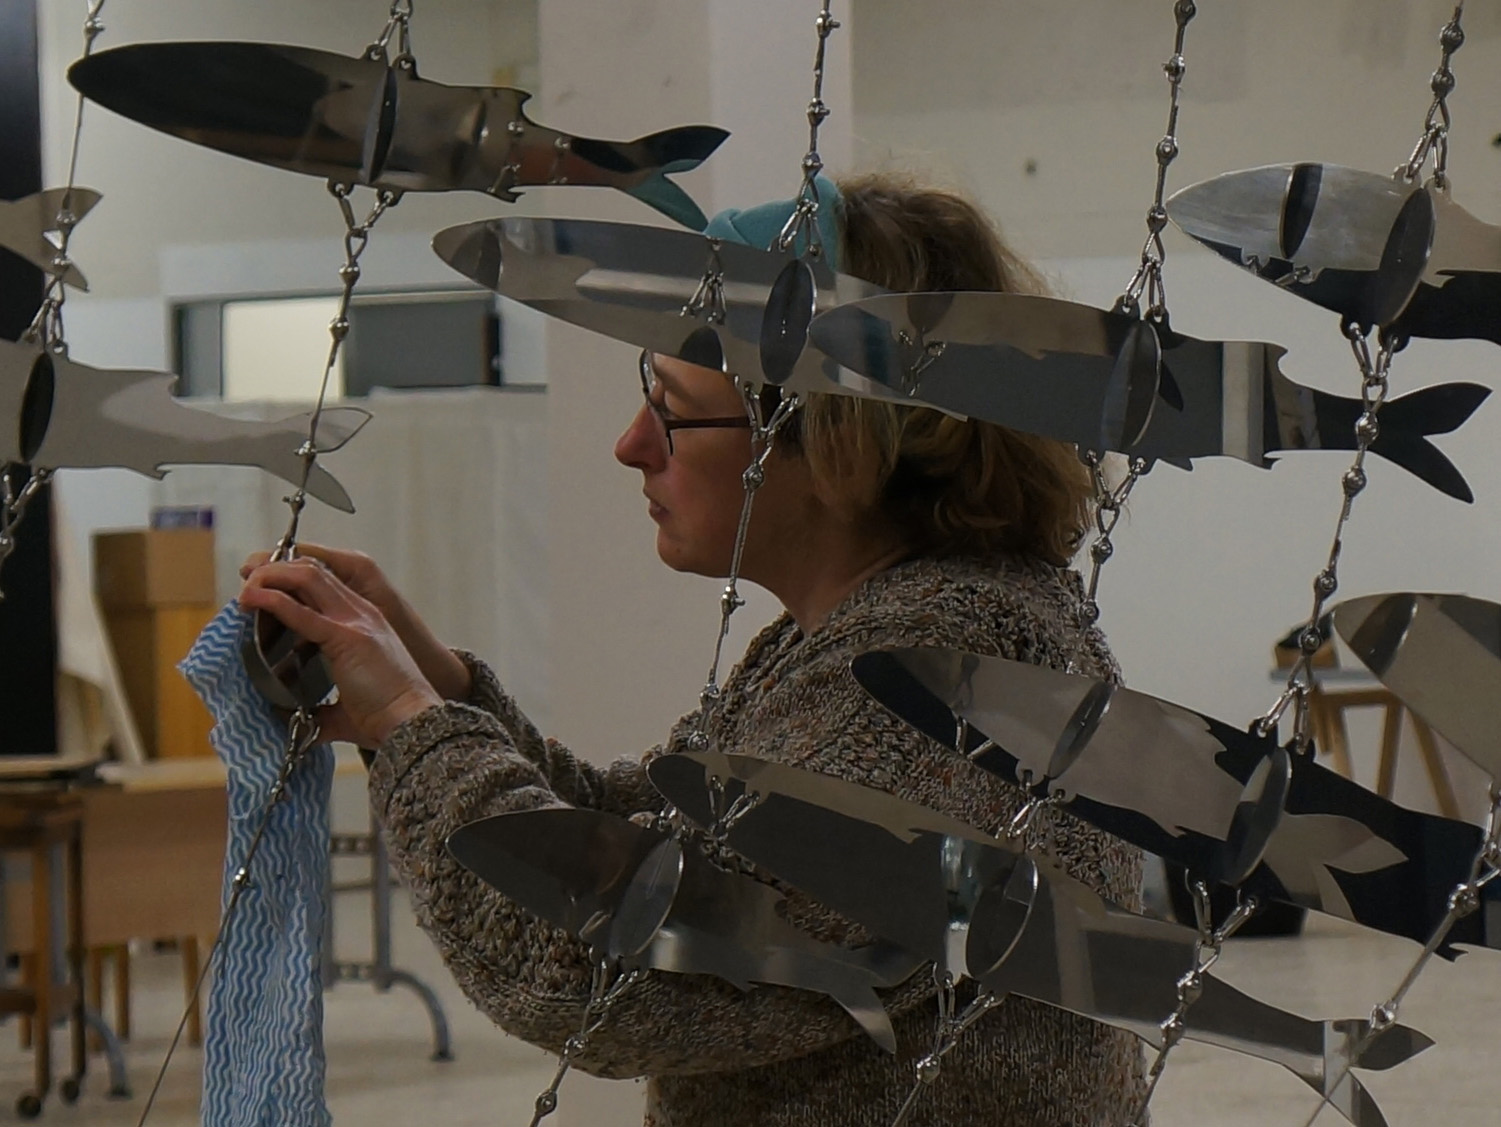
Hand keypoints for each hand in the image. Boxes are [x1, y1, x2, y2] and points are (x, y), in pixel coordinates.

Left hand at [239, 556, 442, 746]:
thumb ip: (318, 711)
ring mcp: (355, 622)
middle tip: (246, 583)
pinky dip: (271, 600)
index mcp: (364, 623)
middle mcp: (362, 614)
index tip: (258, 592)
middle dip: (274, 570)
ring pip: (307, 576)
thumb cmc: (386, 719)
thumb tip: (287, 721)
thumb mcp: (346, 707)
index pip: (322, 583)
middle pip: (312, 571)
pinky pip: (301, 611)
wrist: (413, 724)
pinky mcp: (346, 637)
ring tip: (245, 590)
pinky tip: (250, 599)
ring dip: (270, 576)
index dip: (288, 580)